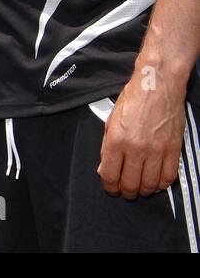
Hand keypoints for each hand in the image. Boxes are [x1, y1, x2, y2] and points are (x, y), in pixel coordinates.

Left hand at [98, 65, 184, 198]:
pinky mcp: (173, 149)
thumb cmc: (132, 101)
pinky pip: (169, 177)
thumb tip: (104, 169)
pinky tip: (156, 182)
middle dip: (126, 192)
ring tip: (140, 187)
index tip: (111, 189)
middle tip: (126, 191)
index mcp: (116, 140)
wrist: (156, 86)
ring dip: (144, 190)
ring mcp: (156, 150)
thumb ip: (106, 147)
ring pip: (150, 184)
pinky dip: (162, 184)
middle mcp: (136, 148)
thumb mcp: (110, 122)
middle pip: (130, 184)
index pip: (109, 175)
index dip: (109, 187)